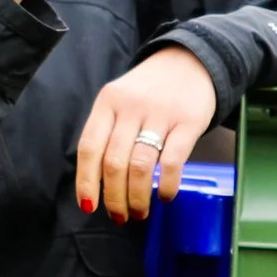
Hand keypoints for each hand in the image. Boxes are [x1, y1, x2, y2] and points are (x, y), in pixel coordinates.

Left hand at [74, 47, 217, 223]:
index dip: (86, 181)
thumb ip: (108, 132)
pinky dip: (166, 185)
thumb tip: (96, 182)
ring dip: (137, 197)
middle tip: (120, 216)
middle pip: (114, 162)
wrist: (191, 61)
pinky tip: (164, 196)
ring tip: (139, 212)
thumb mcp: (120, 100)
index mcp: (107, 102)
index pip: (89, 147)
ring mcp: (160, 114)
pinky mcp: (188, 122)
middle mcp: (130, 107)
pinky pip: (172, 161)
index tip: (89, 206)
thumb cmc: (149, 91)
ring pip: (140, 166)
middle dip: (114, 197)